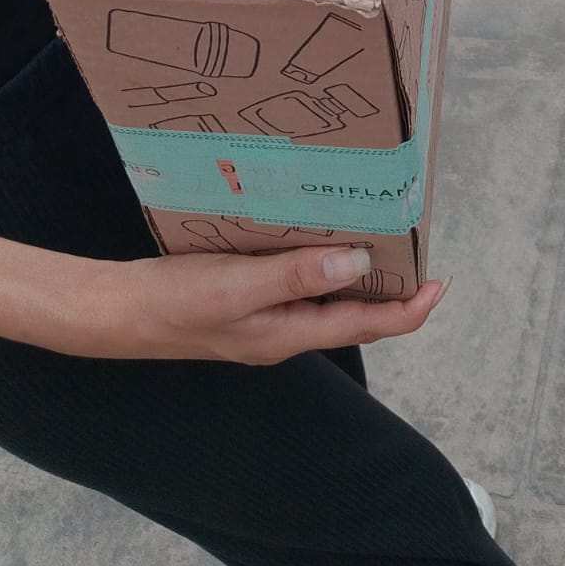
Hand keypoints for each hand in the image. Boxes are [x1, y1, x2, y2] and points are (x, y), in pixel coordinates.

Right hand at [94, 245, 447, 364]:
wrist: (125, 311)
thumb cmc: (181, 302)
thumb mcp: (239, 288)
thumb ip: (297, 276)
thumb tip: (359, 264)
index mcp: (292, 333)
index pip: (367, 325)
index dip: (409, 309)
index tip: (439, 282)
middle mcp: (288, 329)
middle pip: (355, 311)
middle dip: (391, 286)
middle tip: (416, 244)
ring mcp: (269, 316)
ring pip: (329, 295)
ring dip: (358, 271)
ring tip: (383, 233)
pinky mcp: (251, 298)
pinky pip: (301, 281)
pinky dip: (322, 260)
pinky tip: (321, 232)